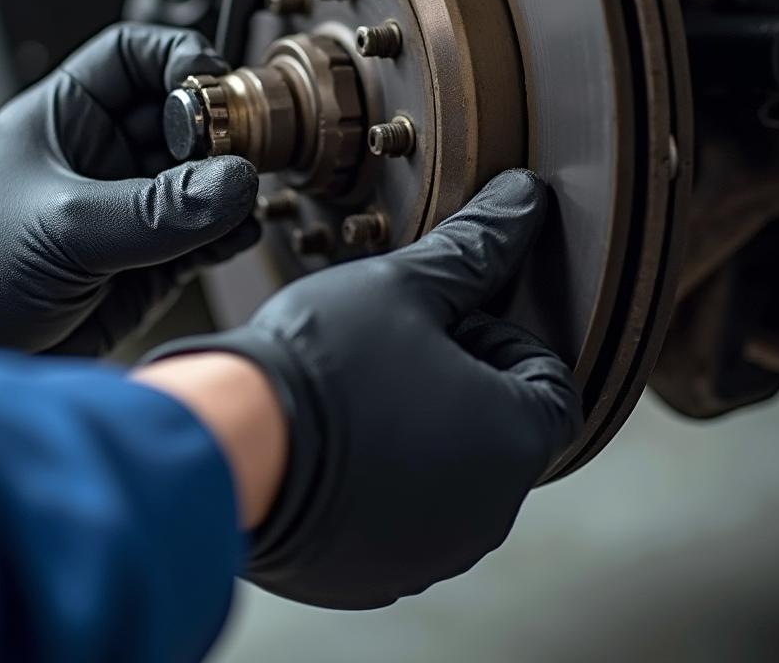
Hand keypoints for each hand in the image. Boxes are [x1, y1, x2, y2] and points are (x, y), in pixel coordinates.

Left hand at [0, 24, 259, 354]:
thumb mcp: (63, 225)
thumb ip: (154, 208)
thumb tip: (233, 183)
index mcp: (68, 117)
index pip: (136, 55)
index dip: (179, 57)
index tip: (212, 82)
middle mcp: (104, 155)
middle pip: (183, 116)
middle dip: (219, 127)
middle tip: (238, 149)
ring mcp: (131, 208)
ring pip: (202, 176)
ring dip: (229, 184)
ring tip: (239, 198)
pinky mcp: (151, 260)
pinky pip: (206, 233)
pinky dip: (228, 232)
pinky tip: (234, 235)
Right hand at [144, 169, 581, 608]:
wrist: (228, 445)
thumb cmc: (324, 361)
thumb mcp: (403, 287)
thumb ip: (474, 249)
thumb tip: (522, 201)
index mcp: (514, 440)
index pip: (551, 382)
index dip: (500, 338)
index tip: (443, 322)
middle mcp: (488, 513)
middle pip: (499, 430)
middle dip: (457, 381)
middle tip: (392, 347)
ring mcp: (429, 553)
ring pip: (447, 476)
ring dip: (418, 431)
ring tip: (353, 391)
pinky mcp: (371, 577)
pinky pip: (397, 520)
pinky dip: (379, 482)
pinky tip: (328, 444)